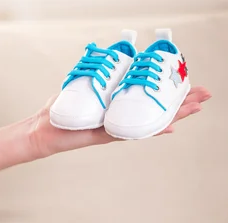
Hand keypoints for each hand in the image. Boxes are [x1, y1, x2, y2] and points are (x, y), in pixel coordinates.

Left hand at [25, 86, 211, 157]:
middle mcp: (119, 119)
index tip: (187, 84)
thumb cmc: (57, 113)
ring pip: (151, 122)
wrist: (41, 131)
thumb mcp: (79, 88)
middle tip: (203, 96)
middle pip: (156, 110)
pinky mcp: (106, 136)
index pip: (146, 98)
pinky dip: (150, 130)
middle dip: (180, 103)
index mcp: (116, 106)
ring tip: (194, 108)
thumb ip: (94, 80)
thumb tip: (104, 63)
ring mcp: (115, 128)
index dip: (167, 92)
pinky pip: (133, 133)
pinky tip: (167, 127)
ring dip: (174, 115)